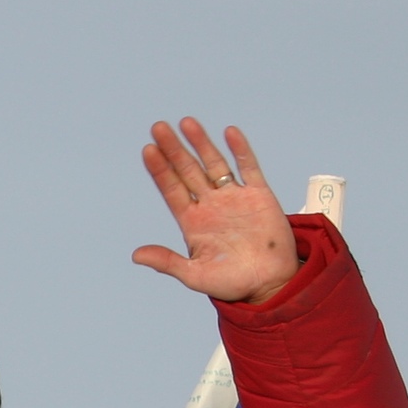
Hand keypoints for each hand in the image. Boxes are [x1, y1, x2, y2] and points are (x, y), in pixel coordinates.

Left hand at [130, 119, 300, 304]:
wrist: (271, 284)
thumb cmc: (232, 283)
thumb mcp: (195, 275)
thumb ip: (167, 262)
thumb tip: (136, 255)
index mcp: (193, 222)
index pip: (171, 190)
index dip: (160, 170)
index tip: (148, 151)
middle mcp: (211, 205)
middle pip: (188, 171)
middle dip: (173, 150)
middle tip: (158, 128)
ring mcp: (234, 198)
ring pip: (214, 164)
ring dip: (201, 144)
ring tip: (186, 123)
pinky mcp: (259, 196)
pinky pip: (249, 167)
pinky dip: (240, 150)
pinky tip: (229, 132)